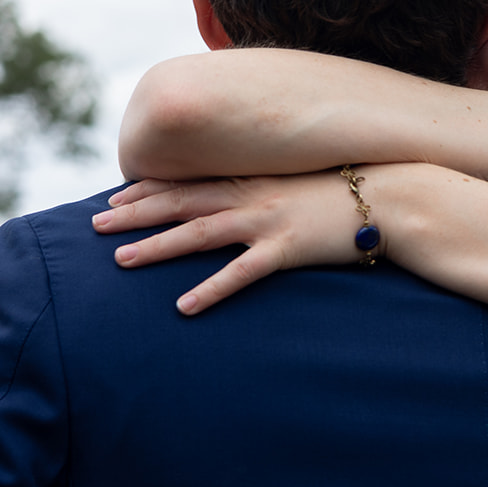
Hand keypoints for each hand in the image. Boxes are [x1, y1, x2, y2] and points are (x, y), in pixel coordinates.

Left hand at [93, 172, 362, 314]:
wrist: (393, 198)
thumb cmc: (348, 194)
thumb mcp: (301, 183)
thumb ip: (269, 189)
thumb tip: (244, 201)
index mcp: (252, 179)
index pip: (188, 183)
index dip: (148, 191)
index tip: (113, 198)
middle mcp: (251, 196)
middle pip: (180, 204)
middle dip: (134, 214)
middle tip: (94, 225)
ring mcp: (267, 221)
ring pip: (199, 234)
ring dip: (158, 248)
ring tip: (121, 260)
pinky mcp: (287, 249)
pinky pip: (241, 274)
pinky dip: (210, 290)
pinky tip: (184, 307)